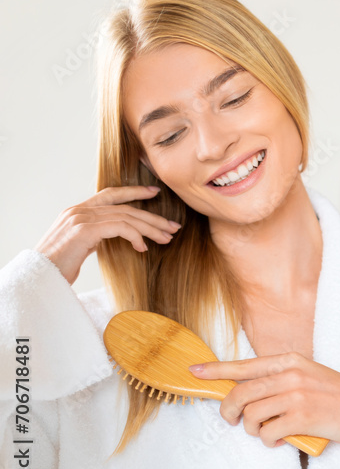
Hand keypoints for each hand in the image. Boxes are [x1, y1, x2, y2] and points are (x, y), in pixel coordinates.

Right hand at [33, 185, 180, 284]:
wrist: (38, 276)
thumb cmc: (58, 266)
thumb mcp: (79, 245)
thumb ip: (95, 235)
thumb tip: (113, 235)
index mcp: (78, 211)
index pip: (110, 194)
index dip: (134, 192)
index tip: (154, 192)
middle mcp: (79, 210)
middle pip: (125, 207)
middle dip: (152, 217)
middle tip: (173, 226)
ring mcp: (81, 218)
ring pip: (126, 217)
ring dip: (150, 228)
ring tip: (167, 238)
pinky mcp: (85, 230)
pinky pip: (120, 227)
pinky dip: (136, 236)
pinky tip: (143, 248)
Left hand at [189, 352, 339, 461]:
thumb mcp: (312, 377)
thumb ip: (282, 380)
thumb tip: (247, 394)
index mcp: (293, 361)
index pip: (246, 365)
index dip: (216, 369)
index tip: (195, 371)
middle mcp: (291, 374)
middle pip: (240, 393)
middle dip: (228, 412)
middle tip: (232, 422)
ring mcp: (296, 395)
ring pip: (250, 415)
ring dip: (253, 430)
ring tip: (268, 432)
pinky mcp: (302, 417)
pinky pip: (266, 433)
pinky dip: (269, 441)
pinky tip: (282, 439)